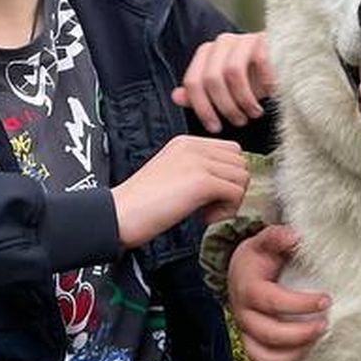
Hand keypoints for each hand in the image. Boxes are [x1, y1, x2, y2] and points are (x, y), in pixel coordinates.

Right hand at [112, 136, 248, 247]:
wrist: (118, 214)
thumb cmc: (141, 204)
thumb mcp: (172, 175)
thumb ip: (197, 171)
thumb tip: (227, 183)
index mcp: (185, 142)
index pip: (230, 151)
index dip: (225, 176)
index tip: (207, 196)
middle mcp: (193, 146)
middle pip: (240, 162)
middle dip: (232, 187)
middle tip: (210, 206)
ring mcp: (198, 161)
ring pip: (242, 177)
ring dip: (231, 200)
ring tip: (206, 212)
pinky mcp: (201, 181)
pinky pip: (236, 193)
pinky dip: (226, 211)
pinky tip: (204, 218)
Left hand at [172, 30, 273, 130]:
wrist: (286, 68)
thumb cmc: (255, 81)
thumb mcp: (226, 93)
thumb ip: (201, 94)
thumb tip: (176, 97)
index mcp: (207, 53)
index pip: (192, 81)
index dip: (202, 108)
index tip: (215, 128)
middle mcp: (222, 43)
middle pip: (211, 78)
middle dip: (224, 106)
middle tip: (238, 122)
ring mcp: (243, 39)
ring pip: (232, 71)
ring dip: (243, 99)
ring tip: (253, 113)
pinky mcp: (265, 39)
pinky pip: (259, 62)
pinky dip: (264, 84)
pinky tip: (271, 94)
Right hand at [227, 225, 328, 360]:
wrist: (240, 273)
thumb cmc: (258, 258)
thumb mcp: (264, 242)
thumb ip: (277, 237)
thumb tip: (293, 236)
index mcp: (248, 288)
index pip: (272, 301)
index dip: (300, 304)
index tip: (326, 301)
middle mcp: (243, 313)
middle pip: (269, 333)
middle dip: (301, 333)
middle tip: (326, 324)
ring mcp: (246, 331)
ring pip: (264, 355)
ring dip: (294, 352)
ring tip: (317, 339)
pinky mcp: (252, 343)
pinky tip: (307, 350)